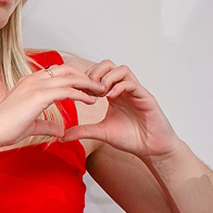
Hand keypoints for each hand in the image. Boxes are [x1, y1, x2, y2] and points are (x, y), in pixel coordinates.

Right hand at [0, 63, 102, 149]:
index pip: (56, 72)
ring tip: (100, 91)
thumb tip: (60, 131)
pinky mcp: (40, 96)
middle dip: (84, 77)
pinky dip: (82, 94)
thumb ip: (46, 125)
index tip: (86, 87)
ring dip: (88, 84)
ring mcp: (36, 86)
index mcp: (27, 82)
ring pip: (70, 78)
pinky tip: (91, 100)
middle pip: (66, 70)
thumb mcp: (30, 125)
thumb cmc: (4, 129)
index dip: (73, 77)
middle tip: (98, 87)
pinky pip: (68, 90)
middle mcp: (32, 79)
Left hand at [64, 60, 181, 158]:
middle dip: (94, 73)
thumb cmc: (130, 138)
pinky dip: (119, 86)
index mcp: (112, 94)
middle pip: (108, 65)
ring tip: (100, 94)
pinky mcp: (146, 97)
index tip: (77, 92)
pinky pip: (132, 83)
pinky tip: (110, 98)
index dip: (85, 79)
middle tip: (87, 90)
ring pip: (121, 69)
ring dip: (107, 78)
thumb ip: (82, 131)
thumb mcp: (100, 132)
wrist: (151, 148)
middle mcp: (123, 89)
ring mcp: (136, 91)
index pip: (97, 73)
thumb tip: (61, 137)